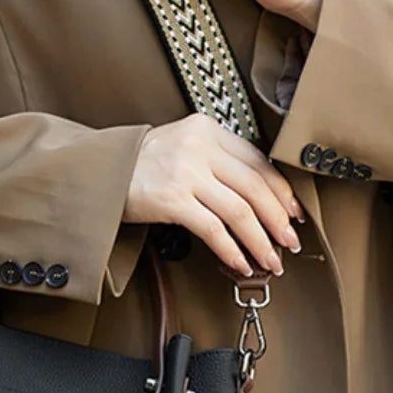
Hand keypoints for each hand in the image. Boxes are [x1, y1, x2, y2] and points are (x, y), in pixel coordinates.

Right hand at [123, 112, 304, 275]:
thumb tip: (259, 197)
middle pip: (255, 187)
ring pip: (239, 211)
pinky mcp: (171, 199)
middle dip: (278, 221)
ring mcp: (185, 172)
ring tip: (270, 261)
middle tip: (289, 243)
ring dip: (260, 241)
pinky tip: (240, 263)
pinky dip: (231, 250)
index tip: (294, 214)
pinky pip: (213, 229)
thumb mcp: (183, 146)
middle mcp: (200, 147)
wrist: (98, 172)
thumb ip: (217, 159)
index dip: (282, 192)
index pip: (258, 162)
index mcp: (208, 130)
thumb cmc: (141, 165)